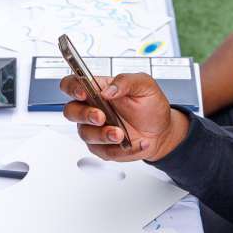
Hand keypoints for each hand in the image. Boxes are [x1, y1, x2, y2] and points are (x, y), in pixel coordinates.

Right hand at [61, 72, 188, 162]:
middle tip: (101, 117)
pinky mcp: (102, 148)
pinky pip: (104, 151)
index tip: (83, 92)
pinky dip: (121, 149)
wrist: (161, 130)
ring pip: (86, 134)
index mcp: (97, 90)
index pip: (72, 84)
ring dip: (103, 135)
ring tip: (121, 134)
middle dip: (84, 115)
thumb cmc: (150, 105)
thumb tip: (108, 89)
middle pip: (71, 111)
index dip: (72, 88)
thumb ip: (125, 81)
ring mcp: (95, 129)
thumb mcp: (144, 85)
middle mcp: (91, 109)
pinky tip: (137, 143)